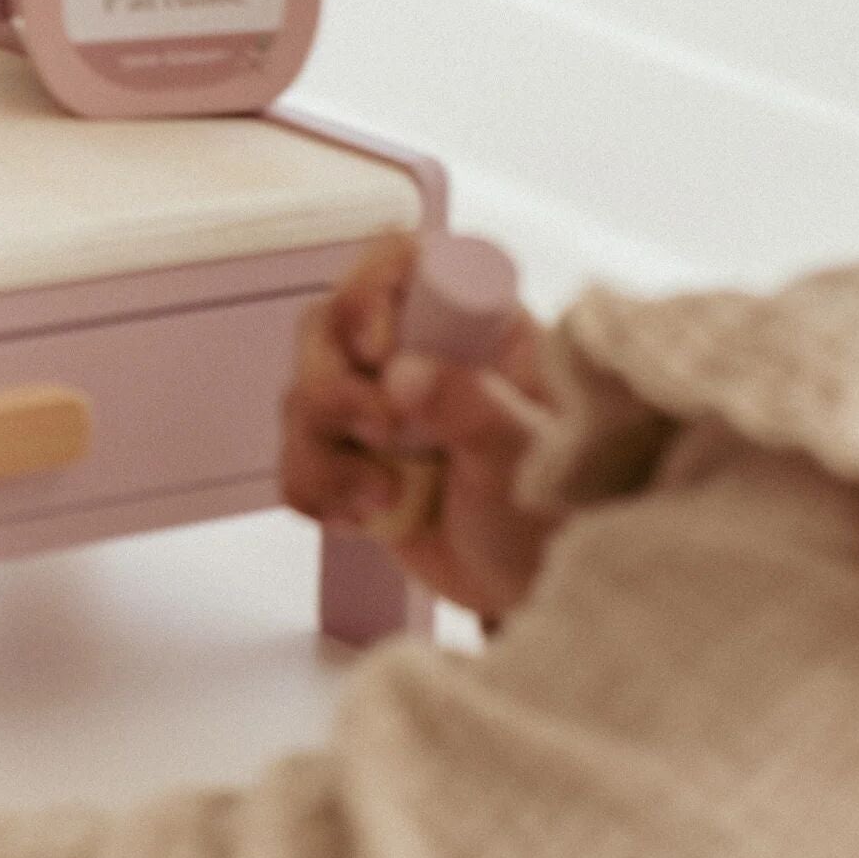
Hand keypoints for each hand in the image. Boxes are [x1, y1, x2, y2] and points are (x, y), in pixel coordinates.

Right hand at [280, 230, 561, 622]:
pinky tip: (362, 520)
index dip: (370, 292)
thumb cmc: (563, 516)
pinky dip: (317, 491)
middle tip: (382, 433)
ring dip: (326, 452)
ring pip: (304, 392)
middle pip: (328, 324)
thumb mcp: (531, 459)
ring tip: (383, 500)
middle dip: (334, 384)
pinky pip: (295, 458)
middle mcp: (417, 351)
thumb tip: (404, 375)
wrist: (538, 595)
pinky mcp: (351, 461)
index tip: (375, 348)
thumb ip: (477, 410)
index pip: (400, 262)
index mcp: (474, 324)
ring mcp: (378, 407)